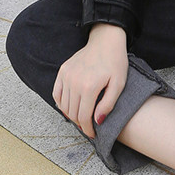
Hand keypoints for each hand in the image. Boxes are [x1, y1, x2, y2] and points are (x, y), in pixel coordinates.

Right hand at [52, 23, 127, 137]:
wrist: (106, 40)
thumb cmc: (115, 62)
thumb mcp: (118, 84)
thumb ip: (108, 104)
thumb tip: (97, 121)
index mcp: (89, 87)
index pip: (83, 117)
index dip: (88, 129)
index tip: (92, 134)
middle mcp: (74, 82)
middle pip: (72, 113)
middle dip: (80, 124)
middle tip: (88, 126)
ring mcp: (66, 75)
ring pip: (63, 105)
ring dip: (71, 115)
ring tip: (81, 117)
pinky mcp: (63, 70)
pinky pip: (56, 93)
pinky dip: (61, 103)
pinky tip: (69, 106)